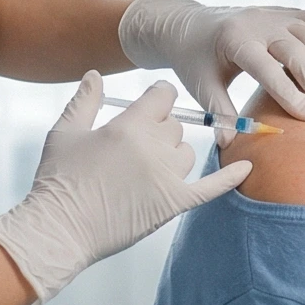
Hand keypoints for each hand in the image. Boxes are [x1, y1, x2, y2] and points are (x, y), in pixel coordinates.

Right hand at [0, 73, 251, 304]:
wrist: (59, 231)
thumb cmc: (57, 181)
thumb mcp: (64, 132)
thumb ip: (85, 100)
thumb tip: (95, 74)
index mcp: (130, 125)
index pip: (164, 96)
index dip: (156, 99)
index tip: (148, 107)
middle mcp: (154, 148)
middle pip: (174, 125)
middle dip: (158, 130)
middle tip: (131, 149)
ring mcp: (167, 177)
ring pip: (186, 153)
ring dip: (171, 155)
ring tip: (142, 169)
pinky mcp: (173, 204)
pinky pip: (211, 187)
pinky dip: (230, 177)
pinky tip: (247, 168)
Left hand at [118, 0, 304, 122]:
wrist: (189, 24)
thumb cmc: (195, 59)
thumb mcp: (201, 87)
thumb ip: (220, 113)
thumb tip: (230, 144)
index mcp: (233, 41)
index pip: (267, 68)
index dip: (290, 94)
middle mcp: (256, 23)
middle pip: (295, 49)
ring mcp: (271, 14)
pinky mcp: (282, 12)